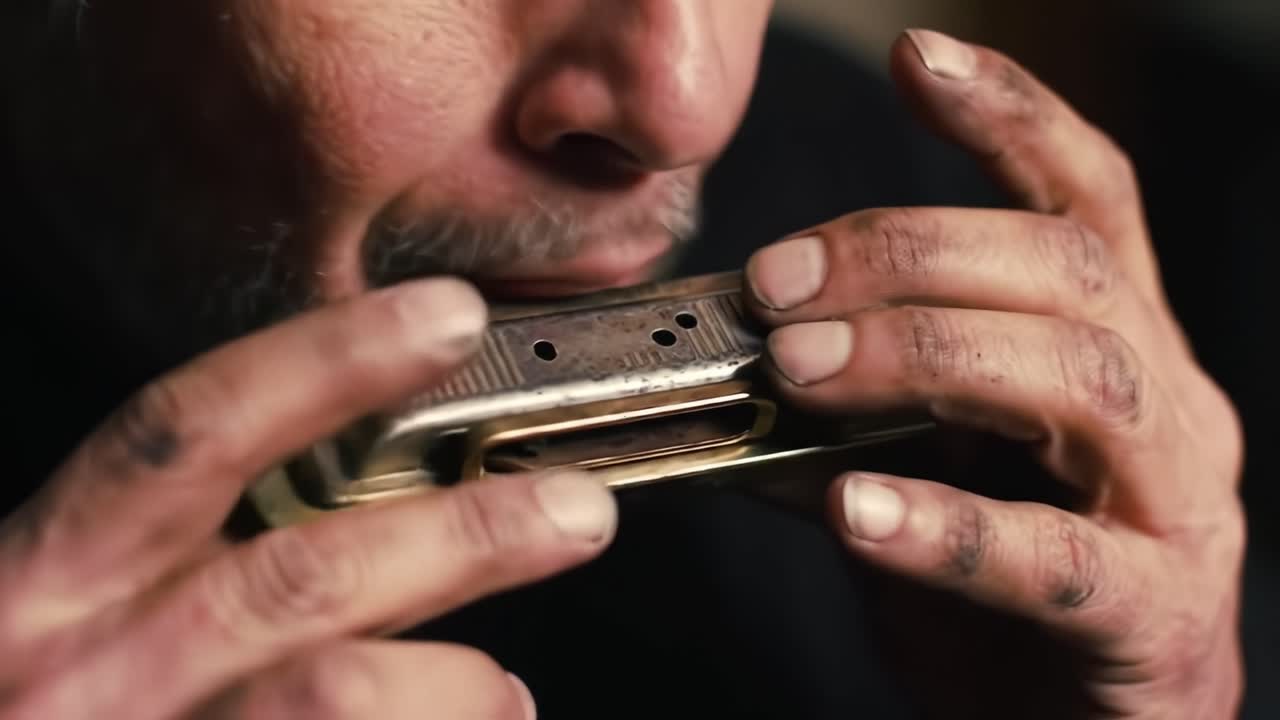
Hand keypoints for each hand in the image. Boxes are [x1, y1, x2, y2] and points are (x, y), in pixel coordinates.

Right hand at [0, 279, 616, 719]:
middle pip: (305, 570)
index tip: (449, 316)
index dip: (329, 361)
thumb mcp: (69, 615)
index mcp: (56, 578)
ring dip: (459, 682)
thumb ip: (182, 555)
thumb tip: (364, 508)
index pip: (194, 432)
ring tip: (504, 690)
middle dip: (465, 534)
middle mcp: (91, 666)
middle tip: (576, 509)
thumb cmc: (51, 707)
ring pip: (340, 689)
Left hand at [745, 30, 1244, 718]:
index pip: (1085, 201)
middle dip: (911, 255)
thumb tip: (734, 365)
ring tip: (802, 371)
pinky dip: (951, 523)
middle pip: (1068, 269)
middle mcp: (1165, 405)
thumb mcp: (928, 478)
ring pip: (1083, 376)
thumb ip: (850, 418)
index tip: (917, 57)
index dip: (1010, 117)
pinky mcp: (1153, 617)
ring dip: (925, 352)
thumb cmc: (1007, 608)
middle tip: (777, 286)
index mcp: (1116, 351)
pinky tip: (859, 507)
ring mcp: (1175, 509)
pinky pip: (1059, 560)